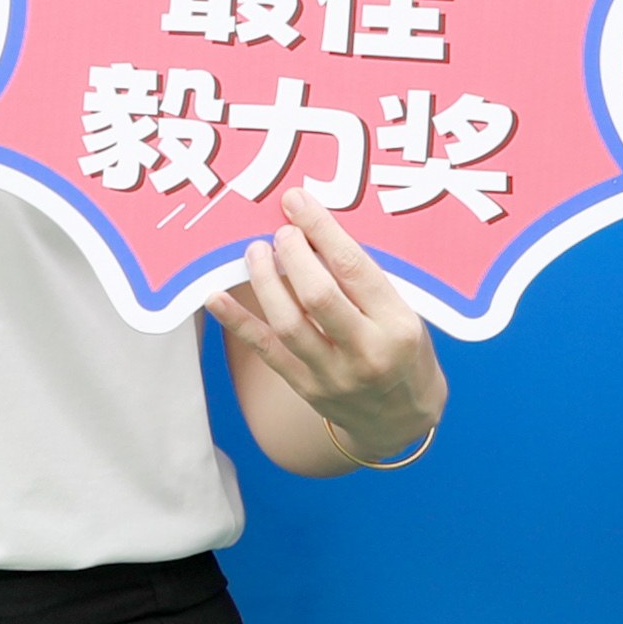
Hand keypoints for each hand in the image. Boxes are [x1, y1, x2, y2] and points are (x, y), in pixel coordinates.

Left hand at [216, 186, 444, 462]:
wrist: (402, 421)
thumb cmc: (406, 354)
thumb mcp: (408, 313)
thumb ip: (368, 280)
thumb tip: (314, 230)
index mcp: (398, 325)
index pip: (353, 268)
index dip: (320, 229)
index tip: (297, 202)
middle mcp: (366, 352)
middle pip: (318, 295)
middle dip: (293, 253)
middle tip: (281, 232)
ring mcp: (333, 375)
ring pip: (287, 322)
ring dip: (265, 280)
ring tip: (256, 251)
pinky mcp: (306, 388)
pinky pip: (266, 351)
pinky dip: (237, 323)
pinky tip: (215, 297)